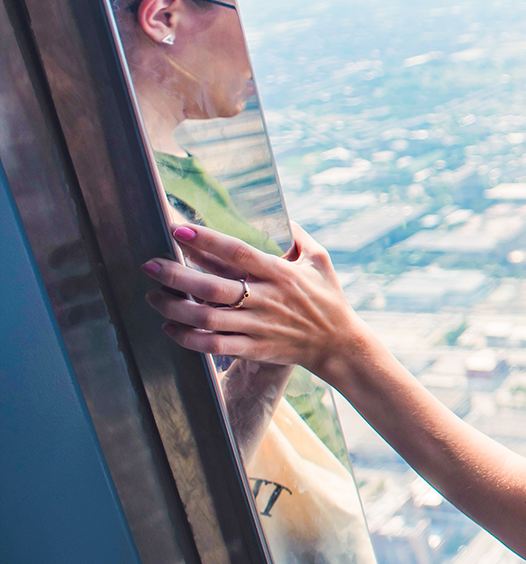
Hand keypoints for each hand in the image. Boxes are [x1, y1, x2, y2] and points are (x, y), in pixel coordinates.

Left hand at [143, 222, 366, 381]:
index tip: (179, 229)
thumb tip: (281, 214)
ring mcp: (257, 326)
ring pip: (206, 318)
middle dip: (175, 274)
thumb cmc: (329, 298)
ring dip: (173, 306)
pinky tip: (171, 327)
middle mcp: (265, 299)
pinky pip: (213, 345)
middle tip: (150, 264)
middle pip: (212, 287)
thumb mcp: (321, 260)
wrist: (338, 344)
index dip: (206, 240)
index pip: (237, 252)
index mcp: (280, 273)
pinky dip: (187, 338)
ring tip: (153, 296)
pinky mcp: (253, 349)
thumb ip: (300, 235)